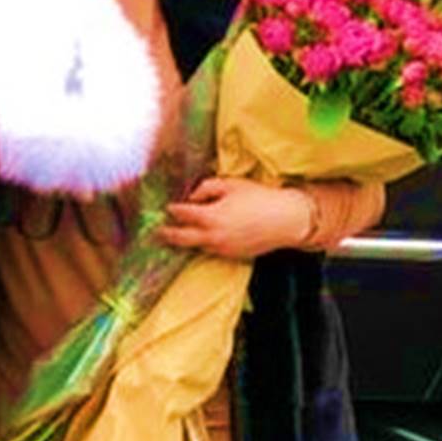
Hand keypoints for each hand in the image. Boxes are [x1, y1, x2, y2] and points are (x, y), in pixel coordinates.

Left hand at [158, 177, 314, 259]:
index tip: (168, 207)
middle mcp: (212, 237)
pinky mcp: (232, 256)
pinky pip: (211, 250)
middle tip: (156, 232)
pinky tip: (203, 237)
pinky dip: (204, 244)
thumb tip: (192, 197)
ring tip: (176, 235)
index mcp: (210, 217)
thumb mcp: (230, 184)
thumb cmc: (258, 198)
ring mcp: (222, 249)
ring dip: (186, 241)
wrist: (286, 220)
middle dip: (166, 234)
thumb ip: (206, 188)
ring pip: (196, 247)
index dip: (173, 210)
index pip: (182, 214)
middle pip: (180, 238)